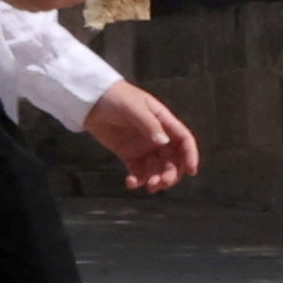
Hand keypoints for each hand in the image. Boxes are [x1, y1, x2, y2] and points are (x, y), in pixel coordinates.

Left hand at [83, 88, 199, 193]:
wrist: (91, 100)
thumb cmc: (116, 96)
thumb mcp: (134, 107)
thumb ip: (149, 124)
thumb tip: (163, 142)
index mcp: (164, 121)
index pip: (183, 140)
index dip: (190, 156)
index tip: (191, 171)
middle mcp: (158, 137)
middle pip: (173, 160)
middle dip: (171, 173)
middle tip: (161, 182)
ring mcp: (144, 147)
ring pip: (157, 169)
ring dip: (156, 179)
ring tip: (149, 186)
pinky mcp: (129, 155)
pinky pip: (138, 172)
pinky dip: (137, 180)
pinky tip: (130, 183)